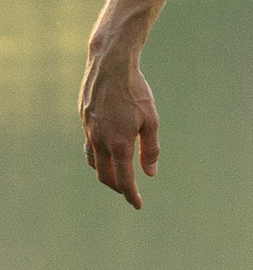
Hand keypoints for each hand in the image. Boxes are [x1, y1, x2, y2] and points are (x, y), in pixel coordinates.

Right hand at [81, 39, 159, 209]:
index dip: (131, 195)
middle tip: (128, 192)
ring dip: (105, 174)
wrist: (111, 65)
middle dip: (117, 188)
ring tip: (117, 176)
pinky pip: (89, 147)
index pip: (124, 180)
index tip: (137, 204)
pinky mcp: (84, 122)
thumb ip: (150, 149)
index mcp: (119, 143)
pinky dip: (97, 157)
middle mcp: (100, 141)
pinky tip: (105, 154)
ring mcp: (89, 132)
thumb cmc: (136, 91)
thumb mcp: (151, 120)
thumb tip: (150, 173)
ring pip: (94, 163)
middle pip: (106, 176)